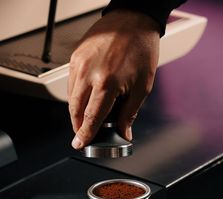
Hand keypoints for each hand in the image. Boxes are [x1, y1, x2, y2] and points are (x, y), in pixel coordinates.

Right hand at [68, 9, 159, 148]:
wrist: (133, 20)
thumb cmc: (141, 50)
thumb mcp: (142, 87)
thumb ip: (130, 113)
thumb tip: (125, 133)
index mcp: (107, 83)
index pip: (91, 117)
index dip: (85, 134)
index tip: (80, 144)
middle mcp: (89, 73)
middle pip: (75, 110)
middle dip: (77, 126)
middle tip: (82, 135)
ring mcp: (79, 63)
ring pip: (71, 97)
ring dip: (76, 112)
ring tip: (85, 119)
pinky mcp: (76, 56)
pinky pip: (71, 82)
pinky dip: (75, 95)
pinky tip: (84, 99)